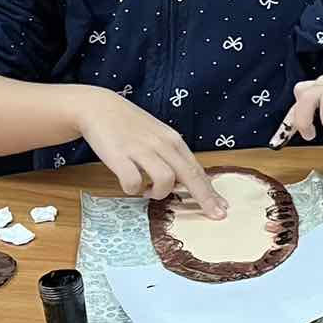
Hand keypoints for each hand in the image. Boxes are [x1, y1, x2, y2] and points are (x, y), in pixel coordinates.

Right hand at [72, 87, 224, 216]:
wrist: (100, 107)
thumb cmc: (131, 125)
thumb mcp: (158, 135)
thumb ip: (172, 155)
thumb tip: (186, 179)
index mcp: (173, 140)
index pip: (197, 169)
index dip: (210, 190)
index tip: (222, 207)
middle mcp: (162, 145)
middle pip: (189, 175)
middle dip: (204, 198)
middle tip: (214, 214)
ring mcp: (141, 150)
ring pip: (165, 180)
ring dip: (159, 193)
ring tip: (148, 191)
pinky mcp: (120, 156)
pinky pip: (133, 182)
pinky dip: (133, 189)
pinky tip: (131, 185)